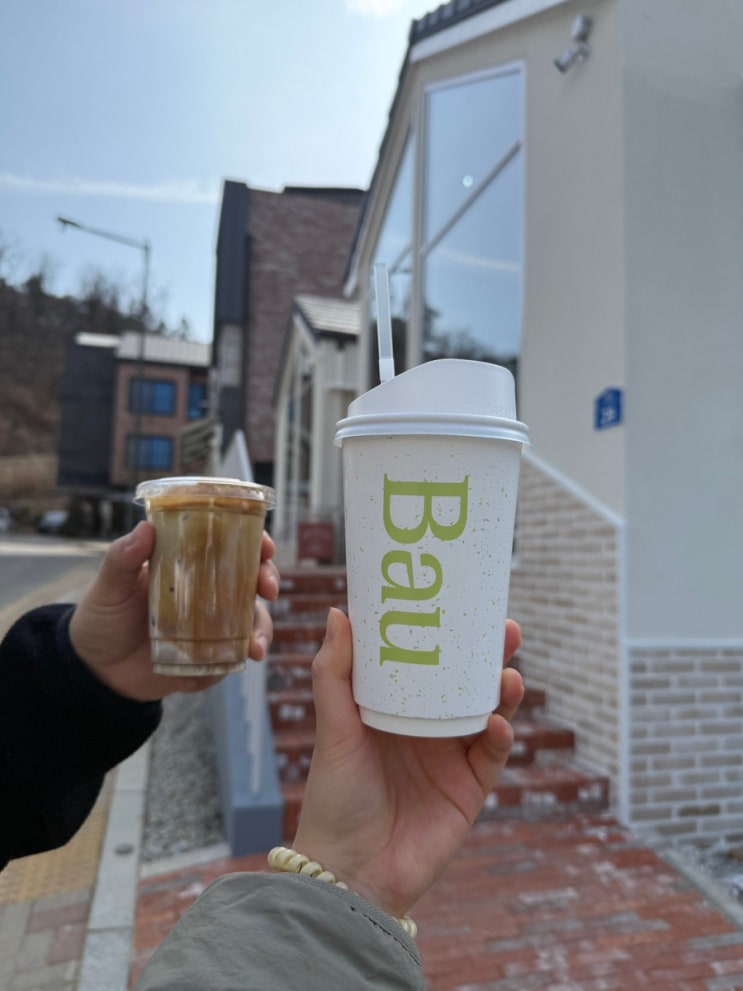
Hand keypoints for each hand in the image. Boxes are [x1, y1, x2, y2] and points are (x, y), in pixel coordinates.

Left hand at [69, 521, 279, 701]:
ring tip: (253, 649)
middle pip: (252, 579)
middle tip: (267, 591)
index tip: (265, 547)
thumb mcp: (109, 586)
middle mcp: (208, 592)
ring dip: (260, 632)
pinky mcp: (208, 657)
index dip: (255, 542)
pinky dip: (223, 668)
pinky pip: (229, 660)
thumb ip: (123, 559)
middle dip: (269, 581)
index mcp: (189, 565)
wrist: (96, 671)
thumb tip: (146, 528)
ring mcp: (212, 625)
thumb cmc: (103, 618)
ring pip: (252, 621)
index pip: (230, 545)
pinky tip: (200, 676)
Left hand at [292, 608, 523, 919]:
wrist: (349, 872)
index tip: (463, 602)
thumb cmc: (333, 798)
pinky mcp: (469, 790)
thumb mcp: (333, 729)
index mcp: (397, 709)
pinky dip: (501, 737)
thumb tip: (340, 613)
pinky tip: (500, 723)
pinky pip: (493, 757)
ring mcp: (451, 759)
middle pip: (468, 684)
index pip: (429, 663)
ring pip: (488, 714)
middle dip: (490, 656)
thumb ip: (334, 675)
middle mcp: (428, 729)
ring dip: (504, 692)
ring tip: (509, 673)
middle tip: (506, 629)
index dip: (449, 635)